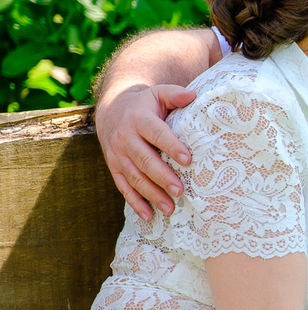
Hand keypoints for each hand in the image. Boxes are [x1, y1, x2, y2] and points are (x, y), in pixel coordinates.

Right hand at [95, 83, 195, 219]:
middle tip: (180, 190)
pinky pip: (124, 187)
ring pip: (134, 177)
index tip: (188, 159)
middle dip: (162, 177)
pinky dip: (135, 203)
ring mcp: (118, 155)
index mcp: (139, 119)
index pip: (157, 134)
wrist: (113, 108)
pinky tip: (149, 216)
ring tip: (170, 208)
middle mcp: (125, 138)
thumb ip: (175, 94)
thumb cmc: (146, 103)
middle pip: (145, 160)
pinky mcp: (114, 167)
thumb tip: (193, 96)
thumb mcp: (159, 93)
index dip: (172, 146)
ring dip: (151, 194)